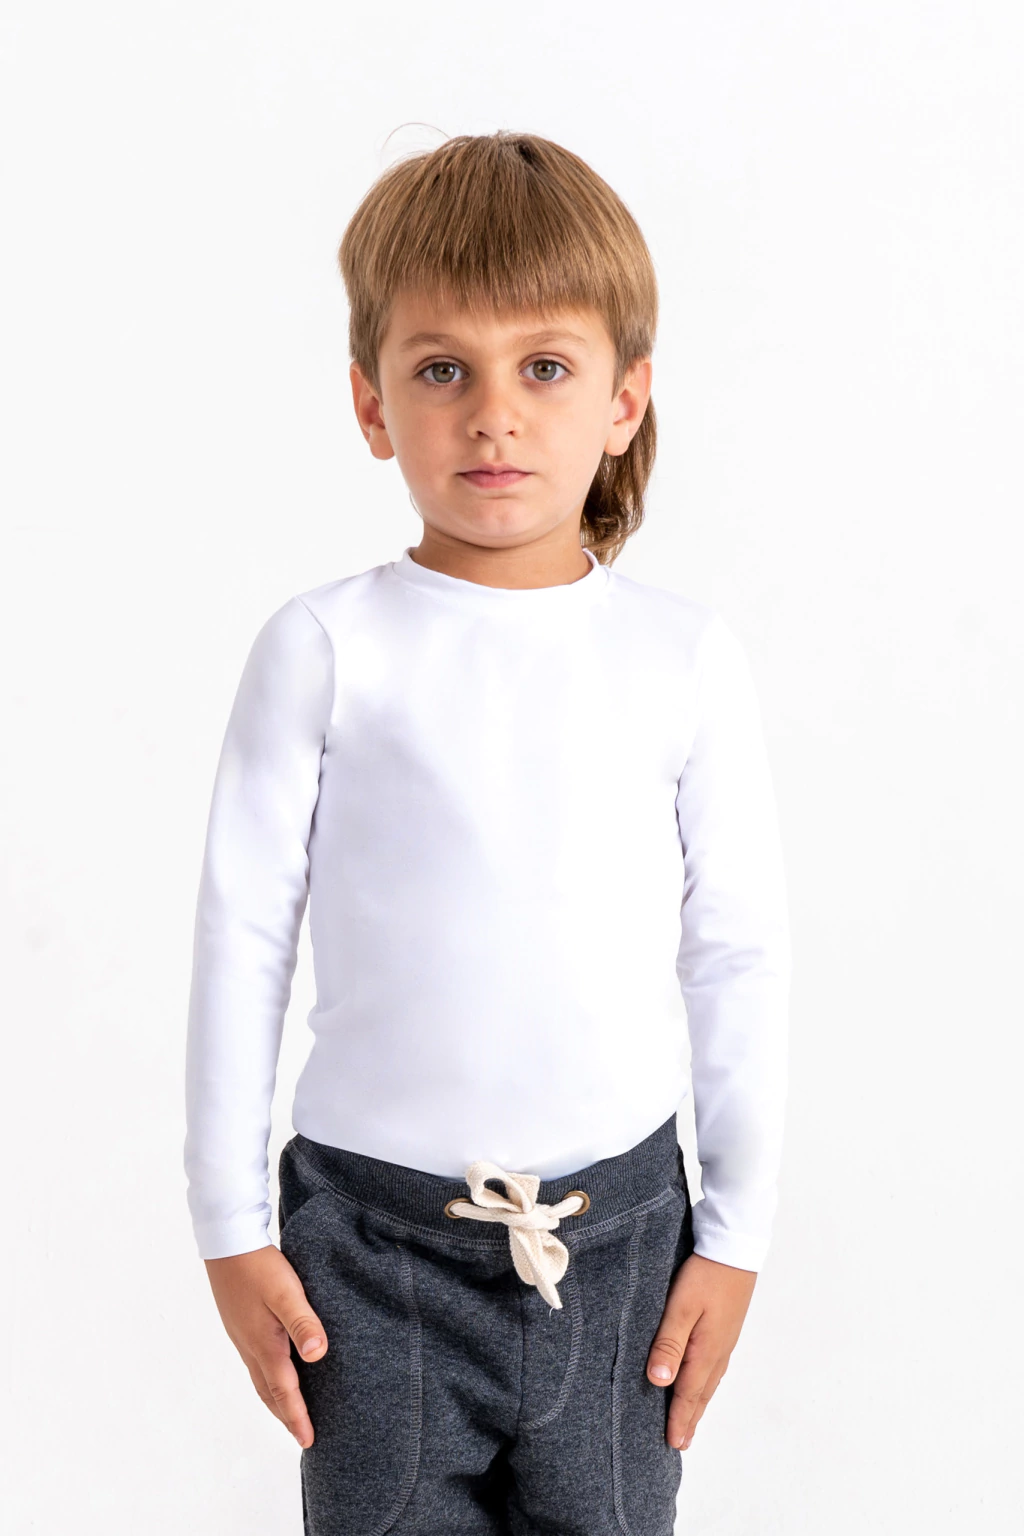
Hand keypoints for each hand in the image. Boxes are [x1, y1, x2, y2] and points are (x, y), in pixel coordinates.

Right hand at [204, 1244, 328, 1447]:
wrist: (226, 1243)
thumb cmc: (259, 1266)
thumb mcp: (286, 1292)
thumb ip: (303, 1323)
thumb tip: (318, 1357)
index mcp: (264, 1344)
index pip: (285, 1391)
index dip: (298, 1417)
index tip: (308, 1440)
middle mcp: (250, 1347)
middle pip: (269, 1392)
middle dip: (285, 1416)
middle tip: (301, 1435)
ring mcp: (242, 1336)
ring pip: (260, 1378)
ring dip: (275, 1399)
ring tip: (288, 1411)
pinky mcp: (240, 1324)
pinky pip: (255, 1362)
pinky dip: (267, 1378)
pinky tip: (275, 1369)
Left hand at [645, 1251, 756, 1449]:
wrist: (734, 1248)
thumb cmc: (706, 1274)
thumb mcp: (681, 1306)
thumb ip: (669, 1343)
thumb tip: (658, 1381)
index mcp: (706, 1350)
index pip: (688, 1394)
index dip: (679, 1419)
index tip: (672, 1443)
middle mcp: (718, 1350)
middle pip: (702, 1393)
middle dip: (690, 1418)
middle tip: (681, 1443)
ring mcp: (725, 1339)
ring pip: (710, 1381)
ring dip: (699, 1403)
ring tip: (691, 1420)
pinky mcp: (726, 1327)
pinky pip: (715, 1366)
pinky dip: (706, 1383)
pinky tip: (703, 1380)